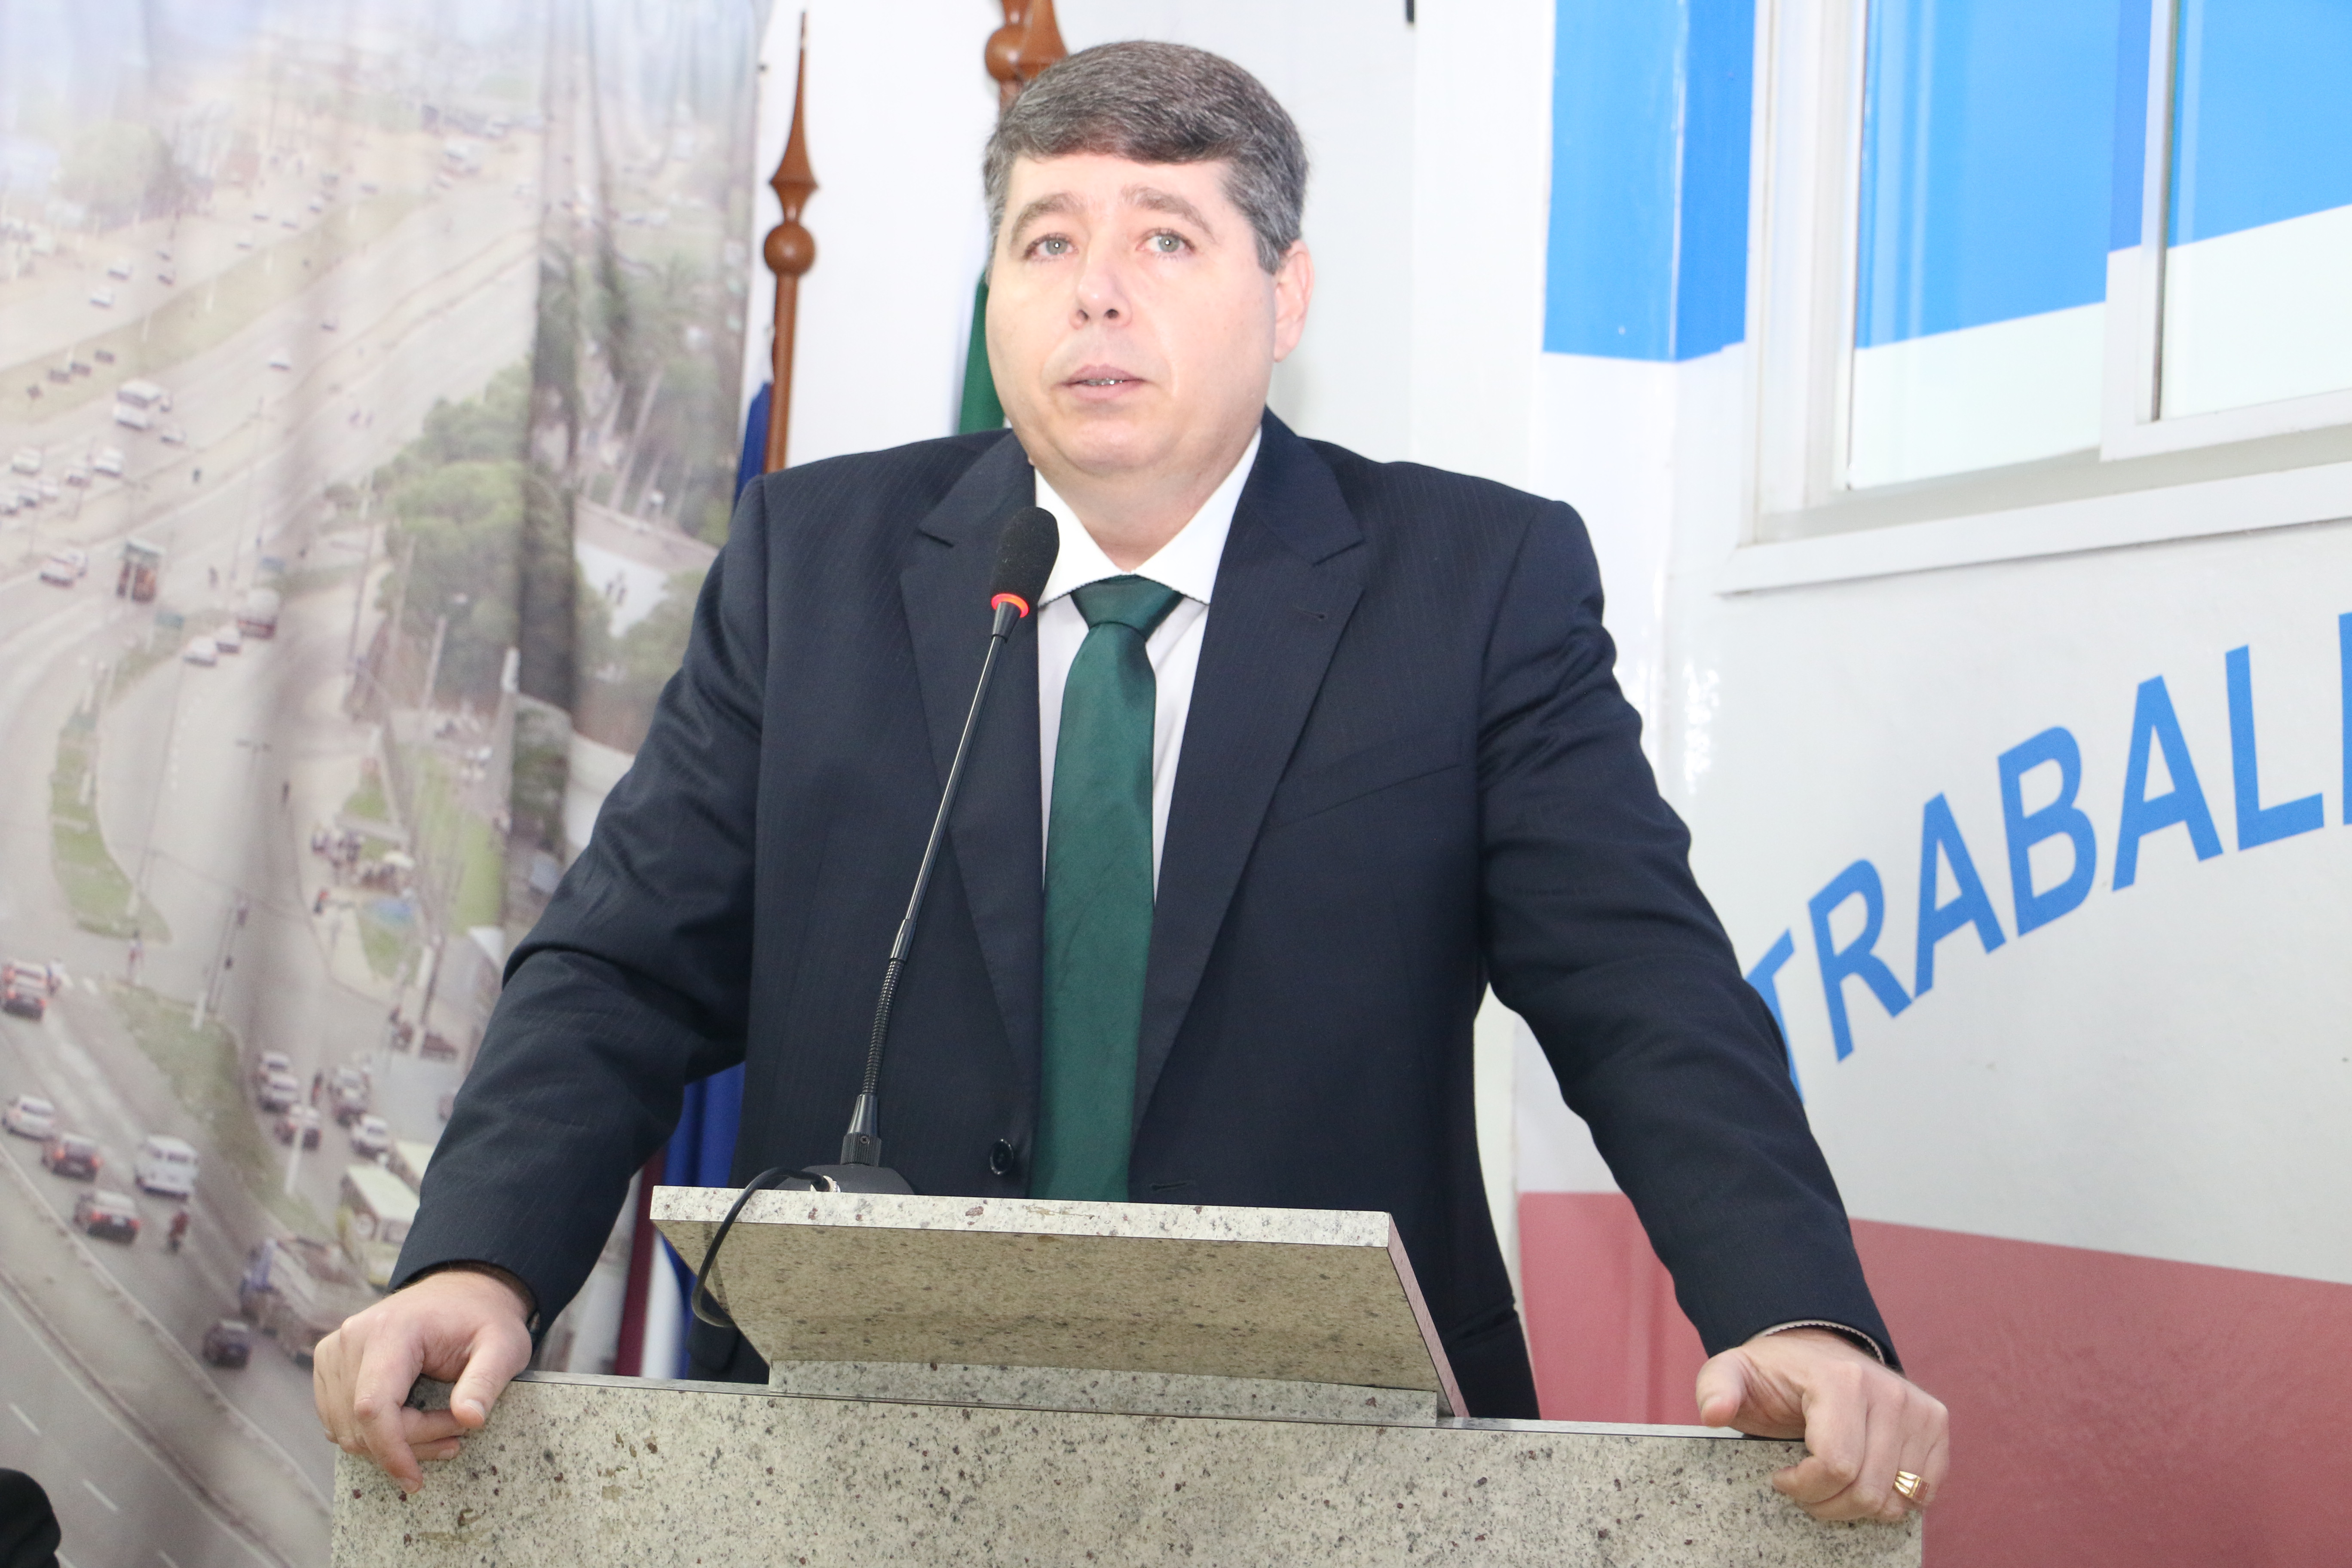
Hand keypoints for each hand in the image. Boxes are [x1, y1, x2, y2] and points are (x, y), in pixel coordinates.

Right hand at [313, 1266, 533, 1493]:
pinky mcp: (330, 1366)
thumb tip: (471, 1419)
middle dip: (408, 1444)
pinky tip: (413, 1424)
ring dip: (393, 1443)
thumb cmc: (483, 1319)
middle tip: (457, 1436)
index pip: (373, 1406)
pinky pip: (340, 1421)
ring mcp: (334, 1352)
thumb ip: (487, 1381)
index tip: (416, 1481)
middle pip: (362, 1422)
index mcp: (390, 1330)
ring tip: (443, 1429)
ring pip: (347, 1428)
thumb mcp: (503, 1345)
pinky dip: (374, 1435)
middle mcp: (351, 1339)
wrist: (461, 1294)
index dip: (392, 1451)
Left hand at [1694, 1327, 1947, 1521]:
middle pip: (1868, 1489)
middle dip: (1828, 1503)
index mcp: (1842, 1380)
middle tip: (1803, 1488)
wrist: (1814, 1352)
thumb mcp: (1732, 1373)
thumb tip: (1715, 1413)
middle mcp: (1890, 1392)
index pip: (1836, 1466)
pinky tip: (1863, 1479)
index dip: (1803, 1488)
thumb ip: (1716, 1389)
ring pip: (1898, 1498)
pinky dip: (1892, 1499)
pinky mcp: (1936, 1424)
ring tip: (1830, 1484)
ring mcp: (1920, 1408)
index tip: (1780, 1478)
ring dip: (1859, 1506)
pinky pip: (1925, 1491)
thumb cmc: (1773, 1374)